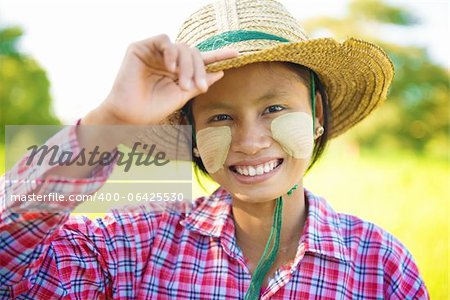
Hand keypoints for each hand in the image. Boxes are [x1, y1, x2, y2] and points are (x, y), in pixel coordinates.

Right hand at [85, 34, 237, 124]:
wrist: (130, 116)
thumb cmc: (154, 108)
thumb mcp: (182, 95)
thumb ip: (199, 82)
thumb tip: (220, 72)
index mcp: (178, 71)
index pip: (200, 60)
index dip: (218, 55)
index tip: (237, 53)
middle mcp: (168, 60)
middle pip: (194, 53)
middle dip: (199, 69)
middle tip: (199, 88)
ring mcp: (155, 53)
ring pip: (182, 47)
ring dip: (187, 65)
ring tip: (182, 83)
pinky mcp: (140, 48)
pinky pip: (164, 41)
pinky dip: (171, 52)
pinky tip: (171, 68)